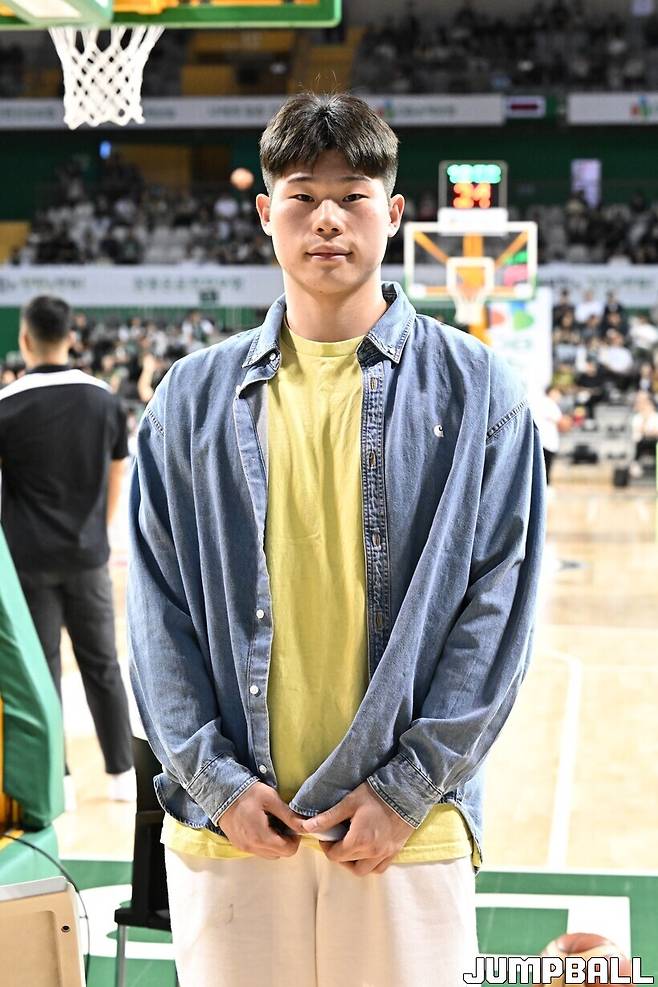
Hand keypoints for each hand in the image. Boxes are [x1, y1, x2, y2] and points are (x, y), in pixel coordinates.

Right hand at [218, 782, 306, 859]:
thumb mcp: (271, 799)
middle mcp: (252, 847)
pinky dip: (264, 843)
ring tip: (272, 824)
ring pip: (268, 854)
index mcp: (261, 837)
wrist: (221, 792)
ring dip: (275, 843)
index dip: (295, 839)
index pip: (288, 850)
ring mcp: (244, 848)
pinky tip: (262, 826)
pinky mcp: (238, 845)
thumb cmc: (247, 793)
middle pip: (279, 854)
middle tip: (283, 823)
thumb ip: (288, 815)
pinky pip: (257, 850)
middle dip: (286, 841)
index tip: (293, 825)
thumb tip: (305, 826)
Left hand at [300, 782, 414, 876]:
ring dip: (354, 862)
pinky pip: (379, 868)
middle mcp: (372, 852)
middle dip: (338, 853)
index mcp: (359, 841)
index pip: (334, 855)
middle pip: (347, 863)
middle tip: (337, 839)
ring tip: (351, 847)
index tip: (327, 836)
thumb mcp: (349, 802)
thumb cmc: (376, 794)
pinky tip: (367, 851)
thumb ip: (327, 818)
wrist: (407, 791)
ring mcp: (385, 854)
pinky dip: (370, 864)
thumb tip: (306, 827)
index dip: (326, 846)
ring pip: (364, 870)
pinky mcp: (395, 851)